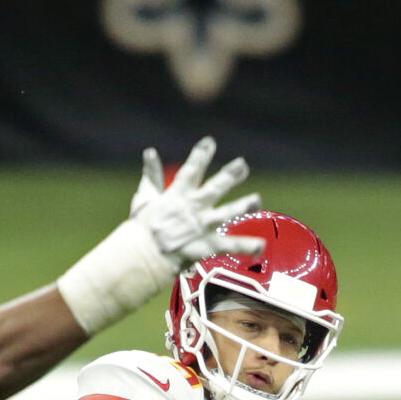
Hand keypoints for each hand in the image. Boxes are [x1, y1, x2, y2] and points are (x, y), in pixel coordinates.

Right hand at [131, 136, 263, 265]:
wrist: (140, 257)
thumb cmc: (140, 229)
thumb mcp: (144, 198)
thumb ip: (151, 175)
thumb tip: (150, 152)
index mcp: (177, 195)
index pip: (190, 171)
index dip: (200, 156)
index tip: (210, 142)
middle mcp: (192, 209)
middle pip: (214, 188)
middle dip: (228, 176)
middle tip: (242, 165)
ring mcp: (200, 227)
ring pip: (226, 213)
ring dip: (243, 206)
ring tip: (257, 200)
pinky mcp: (205, 246)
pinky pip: (229, 246)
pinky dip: (245, 246)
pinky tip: (261, 245)